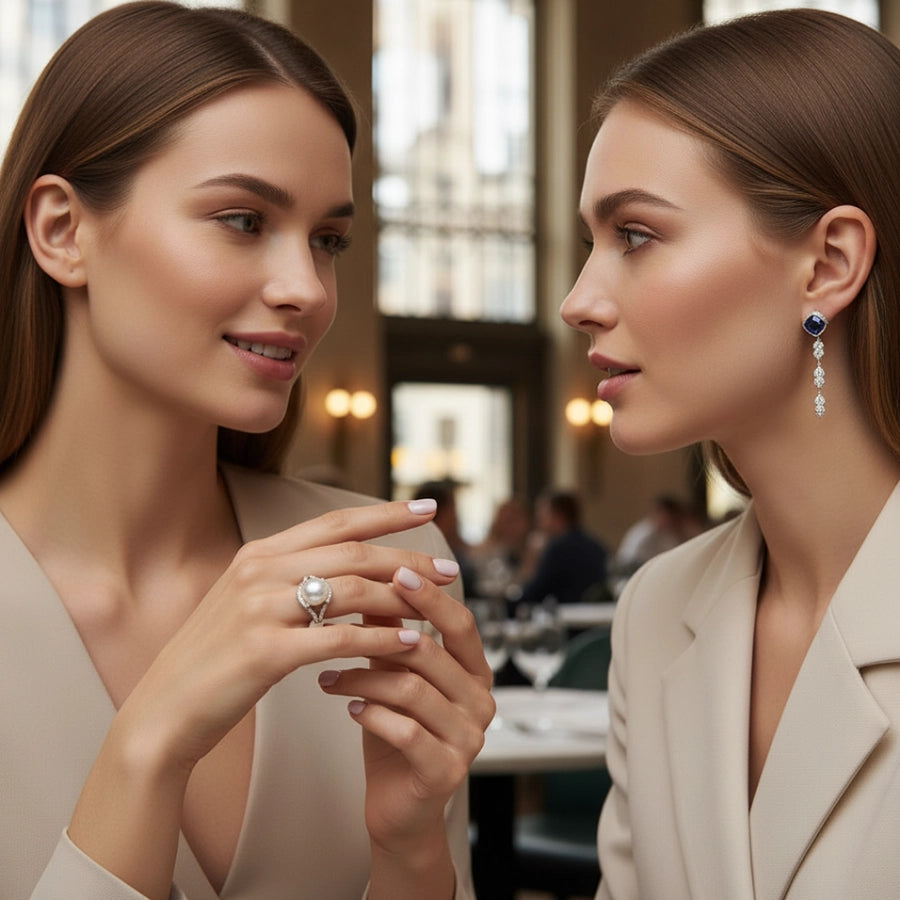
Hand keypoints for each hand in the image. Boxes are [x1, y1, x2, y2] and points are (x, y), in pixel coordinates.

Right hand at [125, 500, 460, 770]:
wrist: (163, 710)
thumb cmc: (215, 661)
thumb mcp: (248, 604)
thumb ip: (292, 580)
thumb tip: (353, 573)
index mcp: (259, 554)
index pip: (335, 522)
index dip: (385, 513)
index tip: (426, 507)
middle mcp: (259, 571)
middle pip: (352, 551)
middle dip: (408, 557)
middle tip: (450, 568)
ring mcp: (259, 608)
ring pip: (351, 590)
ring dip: (402, 597)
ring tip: (438, 604)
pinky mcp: (264, 650)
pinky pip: (339, 637)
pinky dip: (379, 639)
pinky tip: (407, 643)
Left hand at [317, 564, 494, 888]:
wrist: (399, 808)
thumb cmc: (397, 730)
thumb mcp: (395, 675)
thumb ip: (390, 633)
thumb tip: (368, 576)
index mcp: (476, 672)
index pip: (461, 624)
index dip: (430, 597)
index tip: (396, 571)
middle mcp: (481, 701)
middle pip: (436, 652)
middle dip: (386, 633)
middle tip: (341, 619)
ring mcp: (468, 738)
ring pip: (413, 689)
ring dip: (364, 677)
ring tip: (327, 673)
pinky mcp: (445, 770)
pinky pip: (404, 730)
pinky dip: (369, 713)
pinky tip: (346, 706)